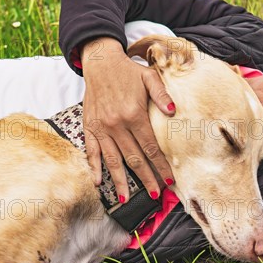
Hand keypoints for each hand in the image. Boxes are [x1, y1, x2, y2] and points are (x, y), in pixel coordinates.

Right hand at [80, 37, 175, 202]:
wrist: (100, 62)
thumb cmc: (129, 71)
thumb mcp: (150, 77)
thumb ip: (162, 94)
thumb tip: (173, 111)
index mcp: (134, 115)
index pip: (151, 147)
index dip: (161, 165)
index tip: (170, 180)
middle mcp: (116, 125)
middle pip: (134, 158)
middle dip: (146, 178)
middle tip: (155, 194)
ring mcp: (101, 128)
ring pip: (113, 160)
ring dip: (121, 181)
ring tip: (128, 199)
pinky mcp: (89, 127)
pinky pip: (92, 152)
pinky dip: (95, 168)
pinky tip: (99, 183)